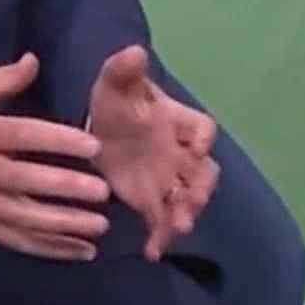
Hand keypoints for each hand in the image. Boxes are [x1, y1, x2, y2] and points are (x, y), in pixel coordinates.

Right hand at [0, 54, 111, 260]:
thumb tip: (35, 62)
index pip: (25, 136)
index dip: (61, 141)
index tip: (94, 147)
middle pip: (31, 182)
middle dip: (70, 189)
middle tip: (105, 191)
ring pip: (28, 219)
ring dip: (67, 225)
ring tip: (101, 225)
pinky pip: (18, 240)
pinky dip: (50, 249)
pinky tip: (81, 251)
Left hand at [88, 46, 219, 260]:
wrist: (100, 129)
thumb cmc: (115, 101)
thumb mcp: (113, 82)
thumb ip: (124, 69)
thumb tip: (135, 51)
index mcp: (178, 121)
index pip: (202, 128)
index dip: (203, 138)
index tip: (198, 147)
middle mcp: (182, 152)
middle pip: (204, 172)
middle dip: (200, 189)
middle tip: (189, 206)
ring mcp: (170, 179)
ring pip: (188, 199)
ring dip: (186, 214)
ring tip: (176, 229)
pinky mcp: (153, 200)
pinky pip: (163, 221)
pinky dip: (161, 237)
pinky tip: (151, 252)